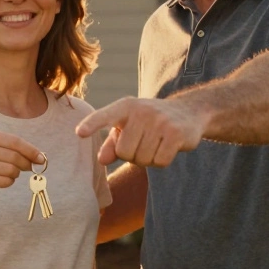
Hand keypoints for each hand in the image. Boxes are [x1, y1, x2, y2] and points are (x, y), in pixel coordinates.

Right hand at [0, 129, 44, 196]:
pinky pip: (4, 181)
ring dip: (16, 173)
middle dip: (26, 163)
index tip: (41, 159)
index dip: (31, 151)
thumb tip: (41, 159)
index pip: (15, 141)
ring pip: (10, 170)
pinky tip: (4, 179)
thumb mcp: (5, 149)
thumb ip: (22, 150)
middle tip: (29, 167)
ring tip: (12, 172)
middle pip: (13, 156)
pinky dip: (9, 182)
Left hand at [76, 97, 206, 166]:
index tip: (79, 133)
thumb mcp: (128, 127)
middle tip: (144, 142)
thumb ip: (112, 143)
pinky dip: (162, 161)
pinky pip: (160, 162)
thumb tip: (102, 159)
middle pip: (124, 152)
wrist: (188, 112)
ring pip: (142, 159)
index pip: (105, 116)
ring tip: (156, 143)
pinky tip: (168, 147)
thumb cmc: (150, 122)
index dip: (92, 124)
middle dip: (132, 155)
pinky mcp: (176, 133)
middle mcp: (141, 111)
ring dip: (148, 159)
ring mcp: (160, 121)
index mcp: (125, 107)